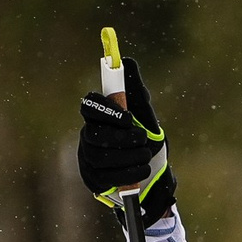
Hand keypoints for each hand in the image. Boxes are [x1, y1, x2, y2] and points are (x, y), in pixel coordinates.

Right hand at [77, 56, 175, 223]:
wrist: (152, 173)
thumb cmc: (144, 137)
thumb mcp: (144, 113)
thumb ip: (135, 90)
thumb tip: (127, 61)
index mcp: (98, 115)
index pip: (89, 105)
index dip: (106, 110)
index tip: (128, 118)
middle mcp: (88, 134)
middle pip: (94, 133)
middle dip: (121, 138)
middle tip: (143, 139)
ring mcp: (88, 158)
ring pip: (100, 157)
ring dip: (128, 156)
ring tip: (146, 155)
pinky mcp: (94, 179)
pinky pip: (106, 177)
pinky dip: (128, 173)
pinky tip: (142, 170)